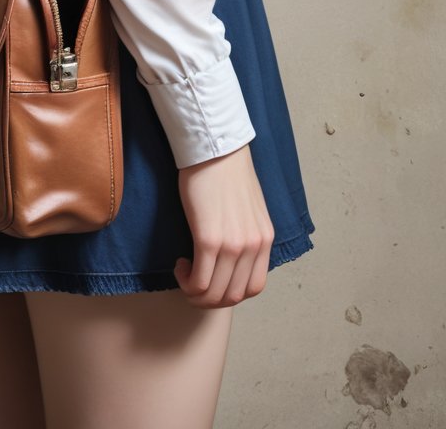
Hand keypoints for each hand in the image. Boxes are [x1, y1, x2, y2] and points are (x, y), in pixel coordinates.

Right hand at [174, 143, 274, 307]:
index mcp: (265, 239)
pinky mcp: (209, 238)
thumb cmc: (226, 171)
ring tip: (185, 274)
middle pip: (234, 296)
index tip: (214, 280)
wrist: (214, 147)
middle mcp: (253, 245)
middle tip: (194, 283)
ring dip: (196, 293)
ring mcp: (232, 244)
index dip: (231, 294)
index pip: (255, 288)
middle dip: (211, 299)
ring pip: (214, 294)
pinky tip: (180, 265)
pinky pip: (199, 280)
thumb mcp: (249, 208)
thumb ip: (246, 233)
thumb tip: (232, 258)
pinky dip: (187, 282)